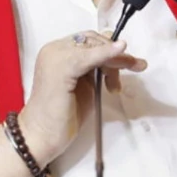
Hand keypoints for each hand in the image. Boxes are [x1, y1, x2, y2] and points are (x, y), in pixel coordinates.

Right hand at [19, 31, 146, 162]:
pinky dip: (106, 54)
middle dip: (116, 53)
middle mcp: (55, 50)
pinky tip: (121, 51)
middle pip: (93, 40)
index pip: (89, 40)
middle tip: (135, 66)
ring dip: (115, 60)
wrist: (41, 136)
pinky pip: (89, 57)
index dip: (110, 48)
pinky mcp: (61, 68)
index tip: (130, 62)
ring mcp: (56, 57)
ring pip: (94, 47)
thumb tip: (117, 54)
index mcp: (58, 52)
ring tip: (117, 84)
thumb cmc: (62, 116)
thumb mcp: (86, 85)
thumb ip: (97, 68)